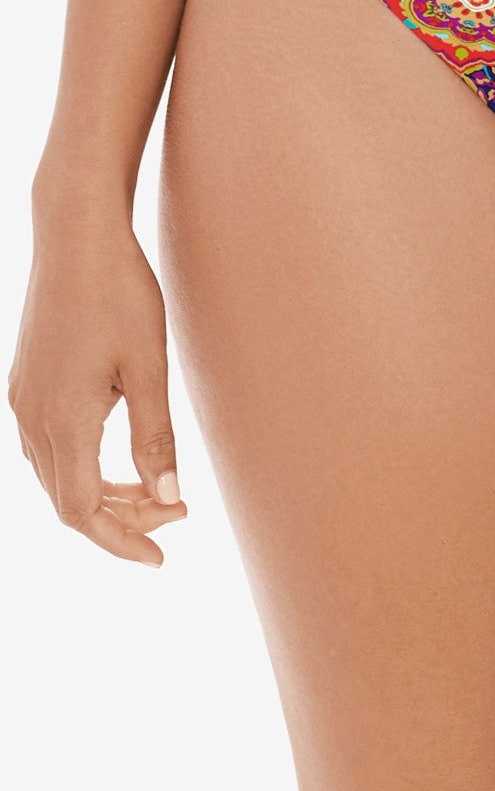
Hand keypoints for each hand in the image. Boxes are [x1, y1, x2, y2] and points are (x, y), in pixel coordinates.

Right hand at [8, 214, 186, 564]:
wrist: (75, 237)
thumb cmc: (119, 294)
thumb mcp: (149, 366)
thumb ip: (156, 435)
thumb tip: (168, 495)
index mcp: (63, 420)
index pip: (84, 512)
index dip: (122, 540)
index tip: (163, 553)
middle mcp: (31, 417)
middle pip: (68, 501)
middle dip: (120, 520)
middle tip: (175, 515)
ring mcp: (22, 400)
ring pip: (56, 476)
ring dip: (102, 495)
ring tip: (154, 493)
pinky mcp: (26, 383)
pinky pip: (48, 448)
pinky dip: (84, 466)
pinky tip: (118, 457)